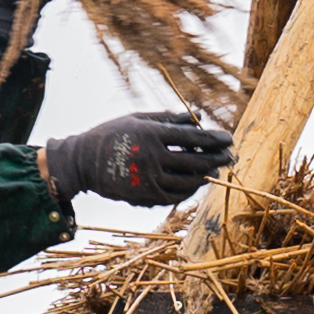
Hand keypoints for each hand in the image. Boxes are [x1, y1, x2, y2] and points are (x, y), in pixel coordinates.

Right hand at [44, 110, 233, 207]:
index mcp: (150, 134)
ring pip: (188, 181)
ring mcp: (149, 179)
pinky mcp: (145, 196)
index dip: (213, 139)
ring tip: (216, 170)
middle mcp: (152, 158)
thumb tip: (196, 116)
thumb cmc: (111, 134)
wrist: (83, 162)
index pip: (191, 137)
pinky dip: (190, 189)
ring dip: (206, 175)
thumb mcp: (137, 118)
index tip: (228, 139)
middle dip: (217, 158)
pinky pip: (176, 195)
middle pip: (195, 160)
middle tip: (230, 156)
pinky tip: (197, 182)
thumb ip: (167, 118)